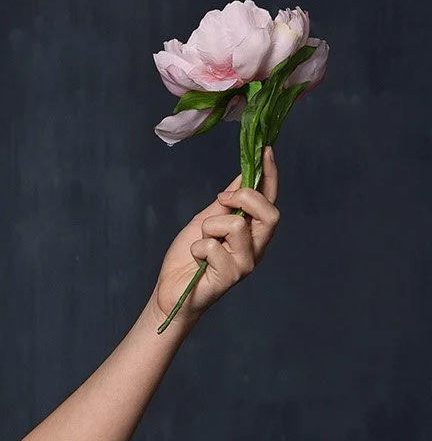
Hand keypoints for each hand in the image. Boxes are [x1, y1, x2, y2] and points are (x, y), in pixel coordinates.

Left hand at [153, 144, 282, 325]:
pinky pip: (212, 247)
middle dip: (244, 198)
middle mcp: (256, 248)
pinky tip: (196, 260)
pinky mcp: (230, 277)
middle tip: (221, 200)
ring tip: (201, 242)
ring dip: (210, 227)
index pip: (270, 200)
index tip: (266, 150)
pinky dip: (197, 248)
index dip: (270, 175)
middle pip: (269, 212)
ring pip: (236, 226)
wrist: (170, 290)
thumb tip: (244, 176)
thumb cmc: (188, 258)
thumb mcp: (206, 220)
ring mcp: (245, 263)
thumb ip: (227, 203)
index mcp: (253, 232)